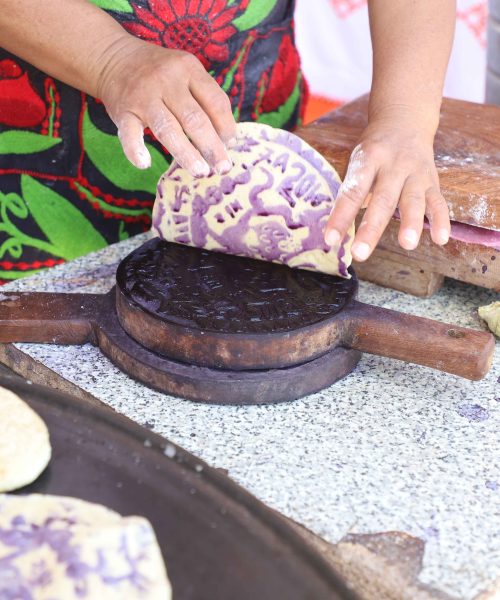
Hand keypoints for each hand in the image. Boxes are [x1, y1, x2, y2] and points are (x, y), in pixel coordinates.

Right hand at [96, 35, 235, 175]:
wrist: (113, 58)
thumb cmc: (160, 74)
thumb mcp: (186, 73)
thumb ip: (206, 99)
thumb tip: (226, 140)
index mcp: (188, 69)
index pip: (215, 101)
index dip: (226, 126)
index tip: (230, 145)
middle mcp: (167, 81)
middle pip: (194, 119)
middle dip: (211, 147)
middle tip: (222, 168)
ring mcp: (143, 96)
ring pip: (168, 129)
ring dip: (186, 154)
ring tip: (201, 172)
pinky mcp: (123, 111)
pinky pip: (129, 134)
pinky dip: (135, 149)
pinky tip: (144, 164)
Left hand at [324, 112, 449, 260]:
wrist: (405, 121)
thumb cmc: (373, 152)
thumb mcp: (358, 163)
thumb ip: (353, 192)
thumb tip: (337, 231)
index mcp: (368, 160)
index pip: (352, 191)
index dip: (341, 216)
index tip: (330, 239)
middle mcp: (393, 165)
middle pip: (382, 199)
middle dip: (371, 229)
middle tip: (360, 254)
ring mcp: (415, 173)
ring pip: (413, 200)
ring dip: (411, 223)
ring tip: (407, 245)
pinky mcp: (432, 181)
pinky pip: (438, 202)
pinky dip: (441, 220)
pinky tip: (441, 239)